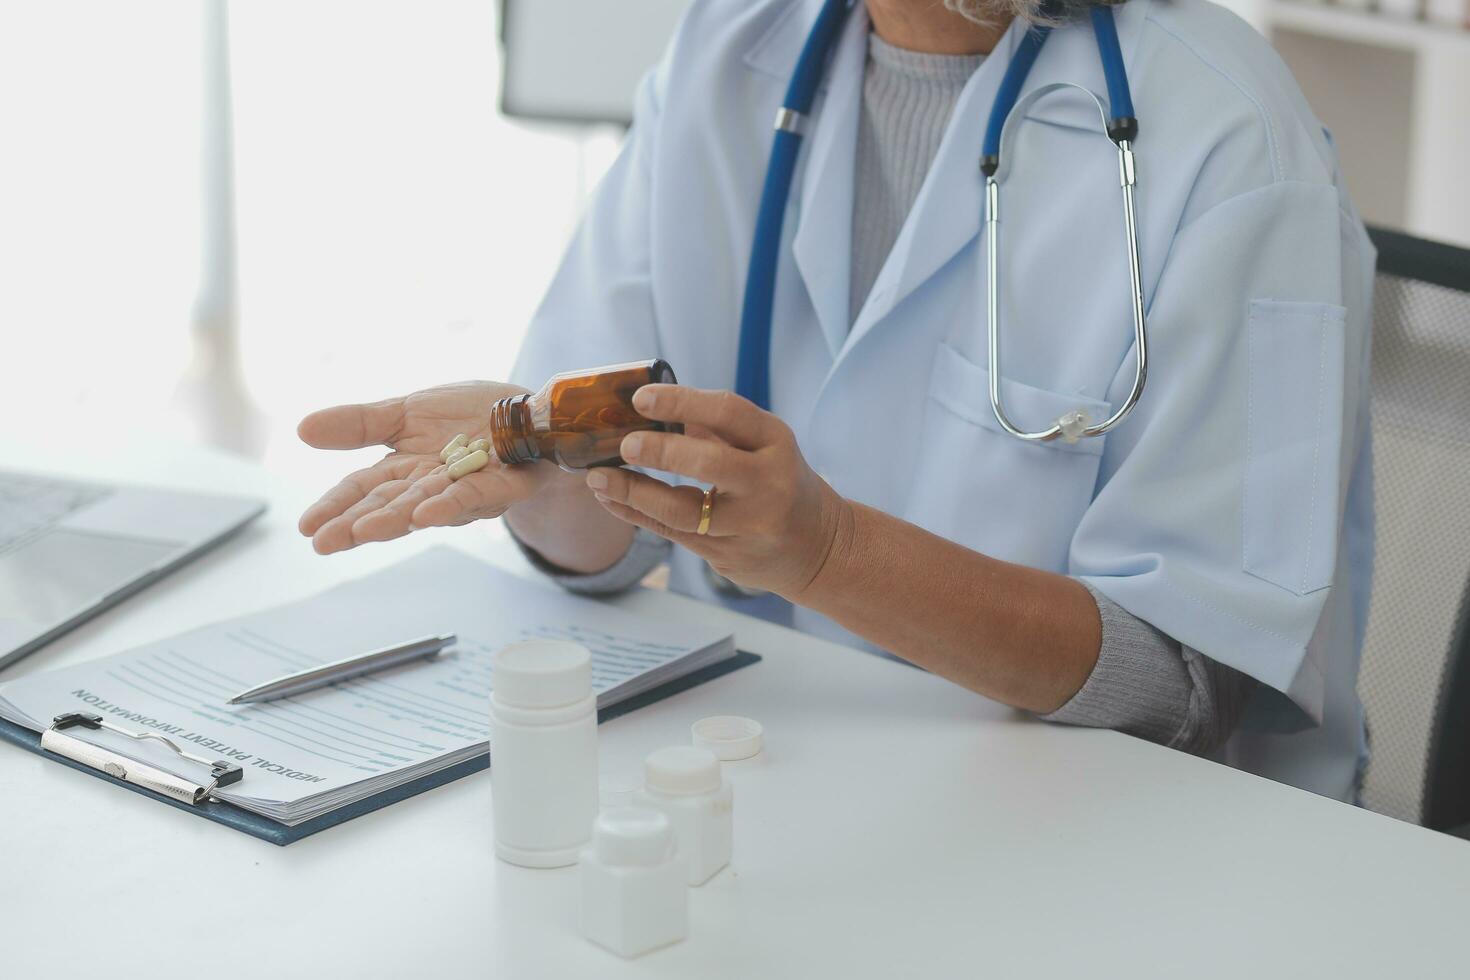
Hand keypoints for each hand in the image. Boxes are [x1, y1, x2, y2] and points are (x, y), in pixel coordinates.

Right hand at [296, 381, 570, 553]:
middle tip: (324, 542)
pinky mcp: (505, 485)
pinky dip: (451, 505)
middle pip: (389, 506)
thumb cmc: (467, 415)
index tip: (306, 528)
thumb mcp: (406, 413)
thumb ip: (361, 425)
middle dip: (357, 525)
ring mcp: (467, 490)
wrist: (526, 411)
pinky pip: (476, 496)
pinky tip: (426, 514)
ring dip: (396, 519)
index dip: (335, 509)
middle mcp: (432, 488)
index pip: (362, 491)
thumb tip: (301, 430)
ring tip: (364, 531)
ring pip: (428, 507)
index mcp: (405, 470)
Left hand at [584, 384, 852, 598]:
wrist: (818, 547)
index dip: (682, 401)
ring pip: (682, 511)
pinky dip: (636, 513)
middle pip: (709, 463)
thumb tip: (651, 406)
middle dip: (661, 452)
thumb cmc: (780, 483)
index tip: (641, 398)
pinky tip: (611, 499)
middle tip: (624, 444)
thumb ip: (715, 426)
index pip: (729, 412)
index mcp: (776, 443)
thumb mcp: (764, 445)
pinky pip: (672, 533)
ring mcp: (748, 525)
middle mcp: (767, 483)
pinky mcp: (728, 555)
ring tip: (599, 477)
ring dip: (634, 492)